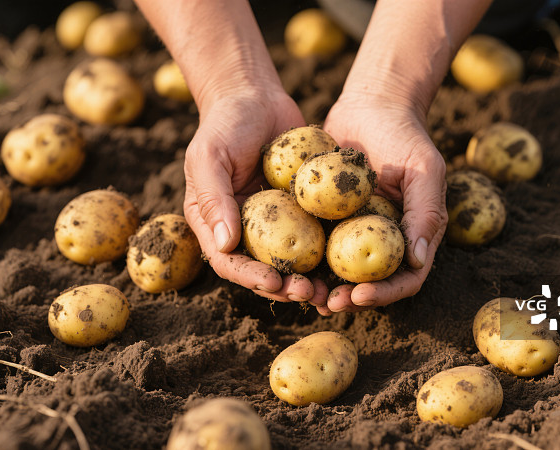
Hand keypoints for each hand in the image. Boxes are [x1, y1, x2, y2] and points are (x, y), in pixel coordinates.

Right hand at [183, 91, 328, 304]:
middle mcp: (244, 229)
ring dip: (311, 278)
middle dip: (287, 287)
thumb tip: (225, 244)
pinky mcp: (301, 210)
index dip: (251, 278)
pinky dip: (330, 250)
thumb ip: (213, 199)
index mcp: (215, 224)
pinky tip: (349, 259)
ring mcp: (275, 221)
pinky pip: (315, 234)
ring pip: (293, 259)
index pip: (229, 262)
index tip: (276, 283)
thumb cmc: (225, 123)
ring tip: (332, 290)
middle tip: (312, 294)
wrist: (256, 96)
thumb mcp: (210, 157)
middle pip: (264, 269)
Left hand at [318, 94, 447, 313]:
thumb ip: (426, 213)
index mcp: (411, 237)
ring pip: (338, 271)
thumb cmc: (406, 135)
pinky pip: (313, 243)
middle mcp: (382, 240)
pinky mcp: (326, 217)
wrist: (372, 105)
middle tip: (326, 302)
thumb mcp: (424, 170)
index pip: (405, 279)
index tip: (358, 295)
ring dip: (321, 286)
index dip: (384, 294)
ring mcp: (352, 231)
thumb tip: (417, 260)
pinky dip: (301, 258)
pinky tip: (283, 264)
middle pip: (368, 284)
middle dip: (347, 298)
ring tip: (301, 292)